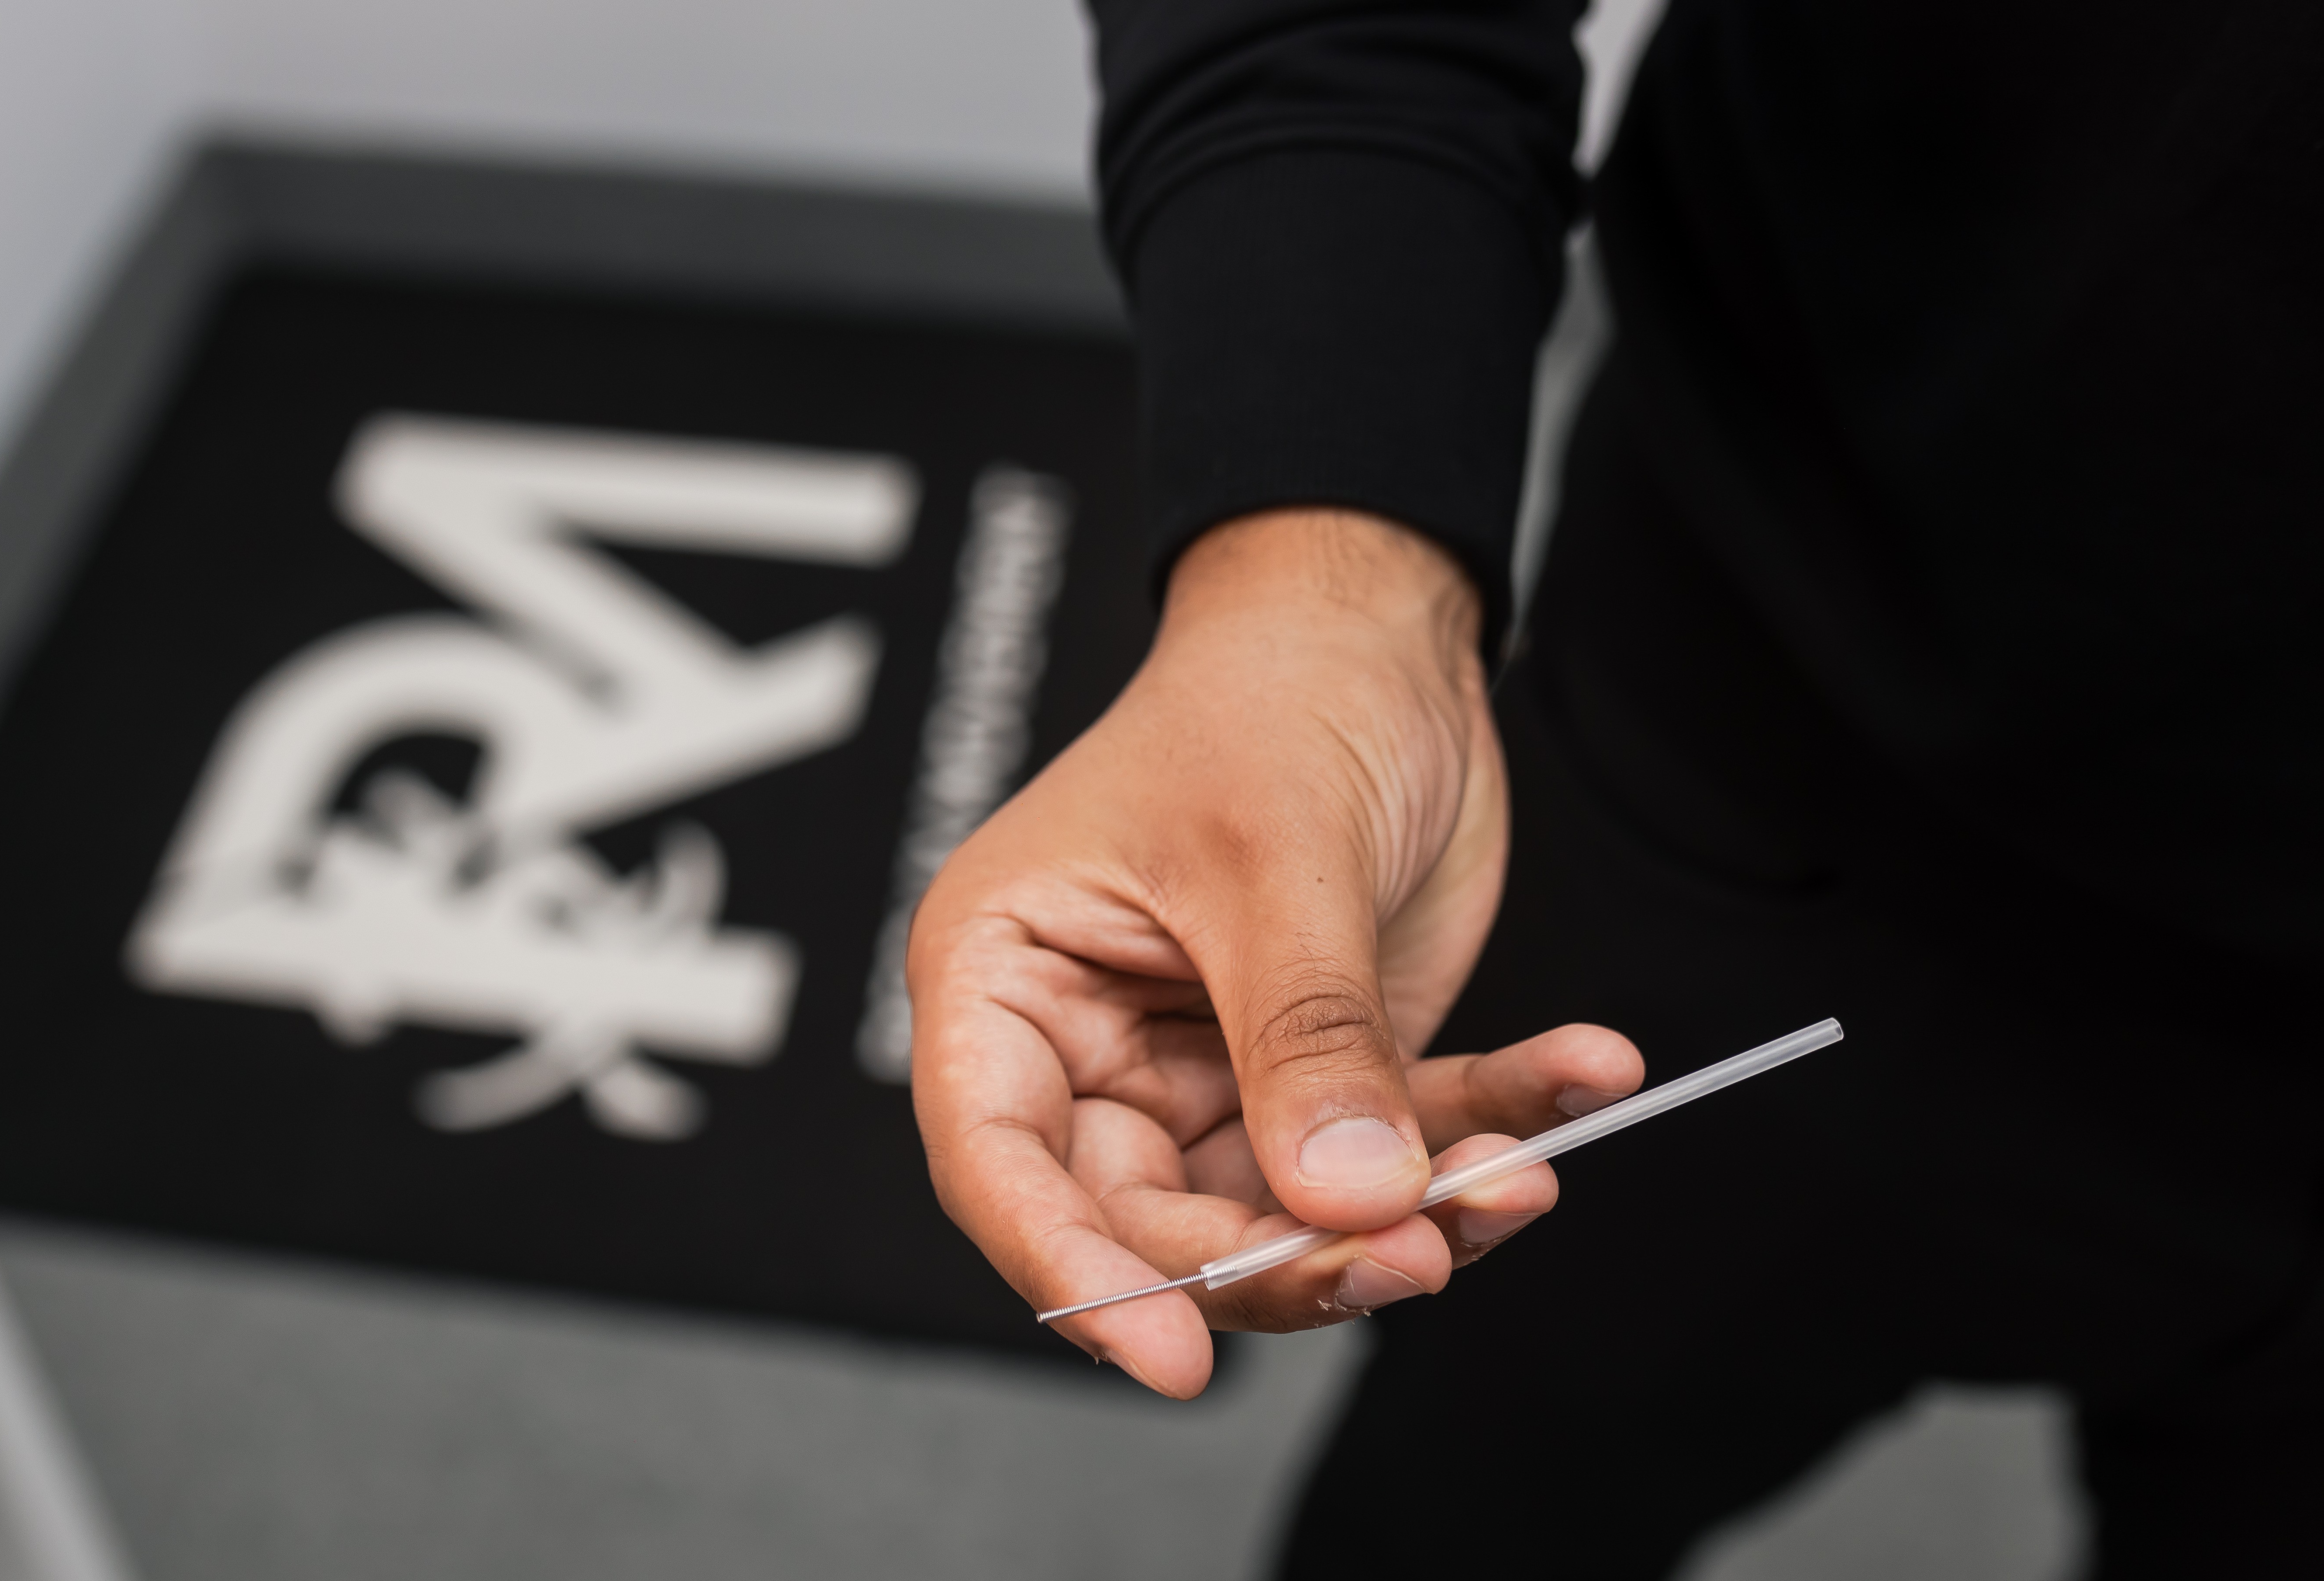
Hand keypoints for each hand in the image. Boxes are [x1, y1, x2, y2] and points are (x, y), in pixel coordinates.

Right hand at [907, 509, 1640, 1395]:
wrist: (1376, 627)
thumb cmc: (1268, 698)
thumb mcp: (1275, 861)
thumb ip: (1302, 1040)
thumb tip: (1345, 1202)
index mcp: (1005, 980)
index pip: (1004, 1167)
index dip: (1077, 1276)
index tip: (1176, 1359)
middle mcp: (1092, 1046)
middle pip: (1160, 1220)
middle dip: (1292, 1251)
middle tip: (1418, 1245)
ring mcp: (1211, 1069)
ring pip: (1294, 1210)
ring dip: (1417, 1208)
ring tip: (1523, 1176)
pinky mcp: (1324, 1070)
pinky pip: (1401, 1141)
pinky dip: (1493, 1125)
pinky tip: (1584, 1073)